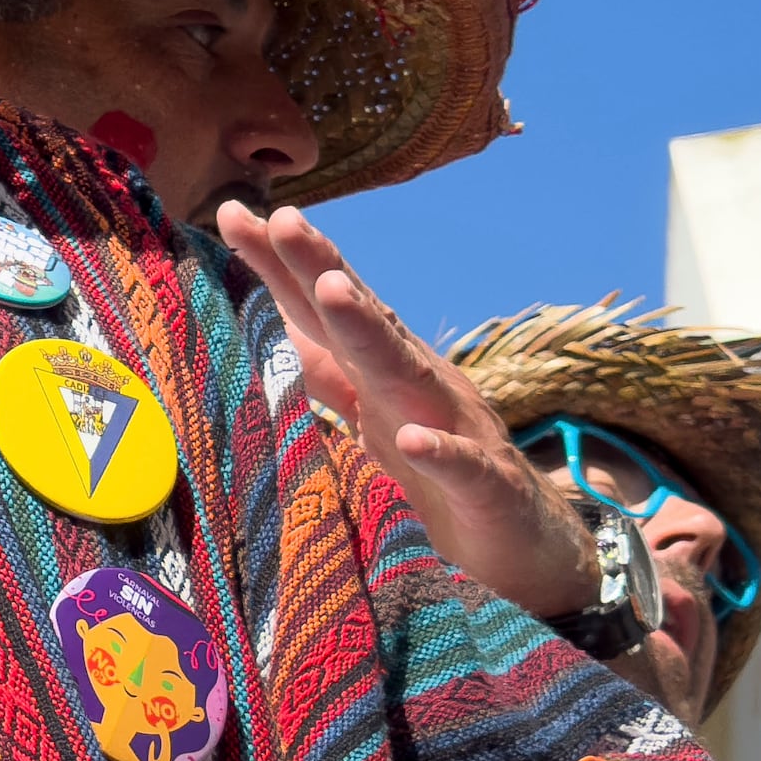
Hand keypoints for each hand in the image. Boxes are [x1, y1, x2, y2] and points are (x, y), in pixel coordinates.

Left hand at [221, 201, 596, 620]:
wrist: (526, 548)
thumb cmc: (434, 479)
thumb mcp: (368, 419)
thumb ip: (323, 372)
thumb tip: (262, 322)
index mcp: (381, 374)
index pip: (325, 311)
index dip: (284, 263)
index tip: (235, 212)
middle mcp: (419, 388)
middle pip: (364, 321)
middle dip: (322, 268)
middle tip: (283, 219)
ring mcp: (459, 433)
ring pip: (409, 375)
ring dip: (372, 332)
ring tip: (333, 289)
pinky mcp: (490, 491)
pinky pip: (465, 469)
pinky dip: (441, 452)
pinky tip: (414, 437)